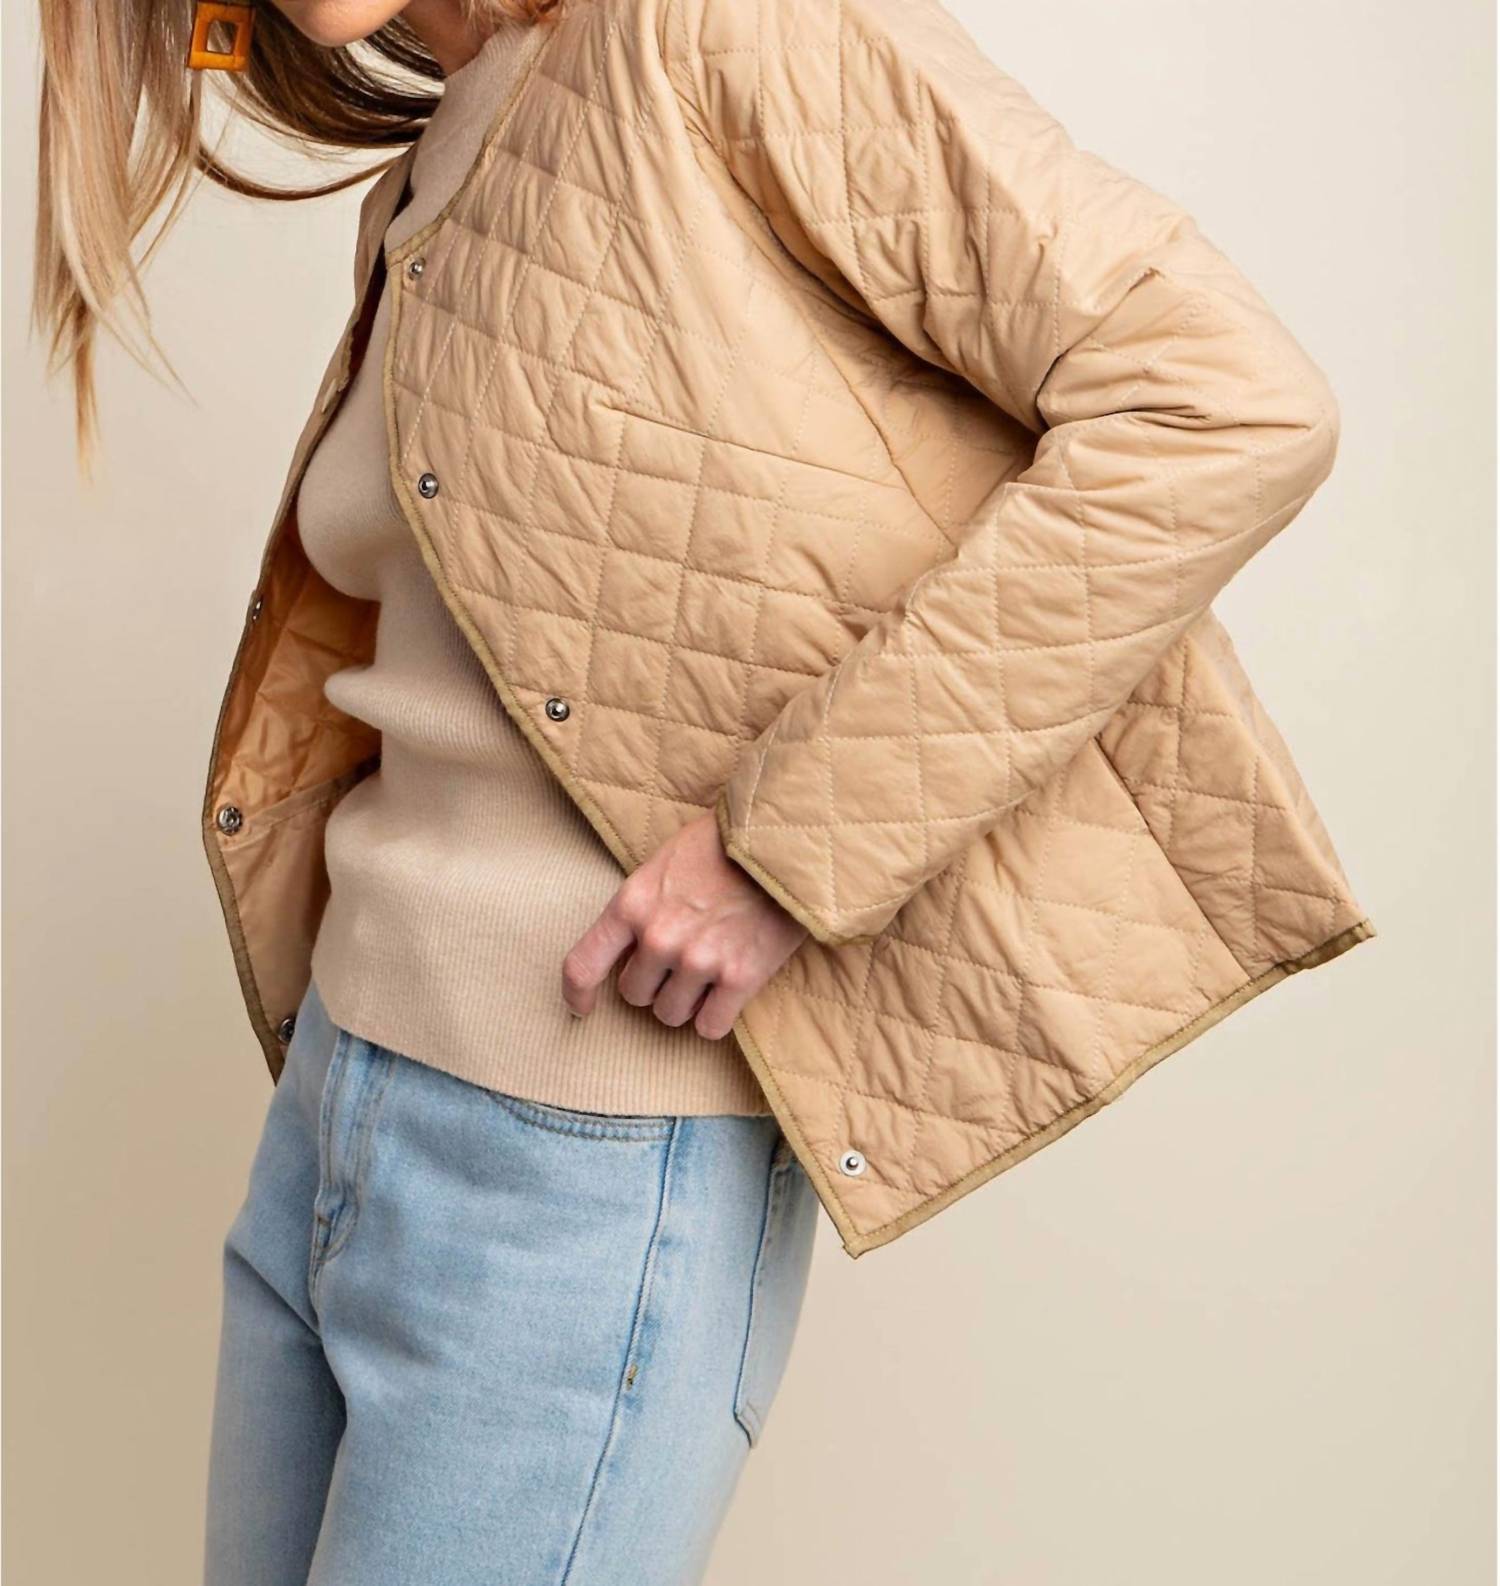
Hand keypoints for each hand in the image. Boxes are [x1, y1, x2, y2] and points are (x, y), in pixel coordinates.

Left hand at [561, 812, 808, 1040]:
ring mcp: (699, 960)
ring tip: (709, 972)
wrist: (782, 841)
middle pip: (635, 995)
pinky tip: (729, 993)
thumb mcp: (663, 863)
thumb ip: (641, 906)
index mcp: (632, 904)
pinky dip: (717, 1017)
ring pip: (671, 1015)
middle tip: (682, 960)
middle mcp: (658, 938)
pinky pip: (711, 1027)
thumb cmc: (722, 845)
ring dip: (686, 1002)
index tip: (582, 1008)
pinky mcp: (740, 977)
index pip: (582, 966)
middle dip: (654, 984)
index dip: (577, 994)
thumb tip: (631, 947)